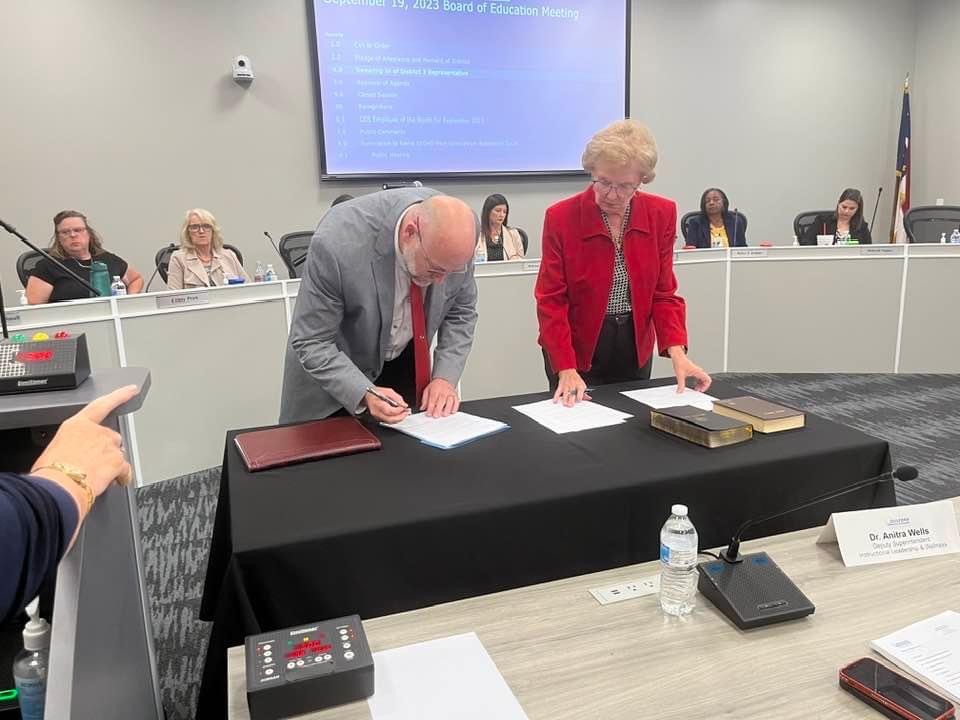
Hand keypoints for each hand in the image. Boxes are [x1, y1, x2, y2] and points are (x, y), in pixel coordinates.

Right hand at [31, 385, 137, 519]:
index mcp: (77, 425)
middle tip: (92, 465)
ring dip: (111, 465)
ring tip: (94, 477)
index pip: (101, 405)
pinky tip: (112, 482)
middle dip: (106, 450)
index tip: (131, 390)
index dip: (119, 396)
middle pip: (111, 438)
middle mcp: (96, 432)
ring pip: (118, 454)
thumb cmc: (50, 472)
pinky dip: (121, 477)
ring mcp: (109, 446)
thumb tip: (73, 455)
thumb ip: (72, 445)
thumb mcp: (55, 449)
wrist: (58, 487)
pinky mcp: (118, 461)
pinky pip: (125, 470)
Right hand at [365, 386, 409, 423]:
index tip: (404, 407)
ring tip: (405, 413)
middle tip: (407, 412)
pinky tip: (399, 415)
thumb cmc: (376, 393)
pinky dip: (395, 419)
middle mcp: (377, 413)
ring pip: (390, 422)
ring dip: (399, 419)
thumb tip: (404, 404)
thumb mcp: (388, 391)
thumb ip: (397, 398)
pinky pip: (388, 421)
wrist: (368, 396)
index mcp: (378, 404)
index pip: (389, 411)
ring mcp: (377, 417)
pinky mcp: (379, 419)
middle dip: (400, 417)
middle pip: (390, 419)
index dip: (398, 410)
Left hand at [420, 378, 458, 416]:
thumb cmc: (435, 386)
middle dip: (438, 409)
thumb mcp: (427, 390)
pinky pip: (457, 402)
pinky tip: (452, 412)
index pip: (433, 399)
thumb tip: (422, 407)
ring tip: (444, 414)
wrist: (444, 380)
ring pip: (450, 401)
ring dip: (447, 409)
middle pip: (442, 400)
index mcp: (435, 389)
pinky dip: (455, 407)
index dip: (430, 407)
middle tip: (436, 415)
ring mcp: (450, 393)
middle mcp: (444, 391)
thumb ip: (424, 400)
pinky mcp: (455, 396)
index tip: (429, 413)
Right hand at [553, 369, 590, 406]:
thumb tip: (589, 398)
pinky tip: (555, 401)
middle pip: (572, 395)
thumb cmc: (576, 379)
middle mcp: (573, 387)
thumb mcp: (582, 385)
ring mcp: (566, 387)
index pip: (580, 394)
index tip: (578, 400)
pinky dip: (556, 396)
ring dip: (565, 399)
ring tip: (565, 404)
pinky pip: (558, 392)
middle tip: (571, 405)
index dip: (579, 398)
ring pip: (565, 394)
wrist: (568, 372)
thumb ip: (584, 393)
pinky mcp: (561, 386)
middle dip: (571, 400)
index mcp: (579, 387)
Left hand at [668, 348, 711, 392]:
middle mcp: (699, 371)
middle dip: (703, 386)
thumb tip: (680, 391)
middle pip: (706, 380)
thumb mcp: (680, 375)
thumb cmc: (680, 362)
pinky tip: (693, 384)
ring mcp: (697, 371)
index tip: (701, 390)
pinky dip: (697, 382)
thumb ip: (680, 384)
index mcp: (698, 372)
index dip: (706, 386)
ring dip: (700, 384)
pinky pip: (699, 377)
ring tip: (696, 389)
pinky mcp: (694, 371)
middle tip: (698, 390)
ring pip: (703, 379)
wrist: (678, 357)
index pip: (708, 380)